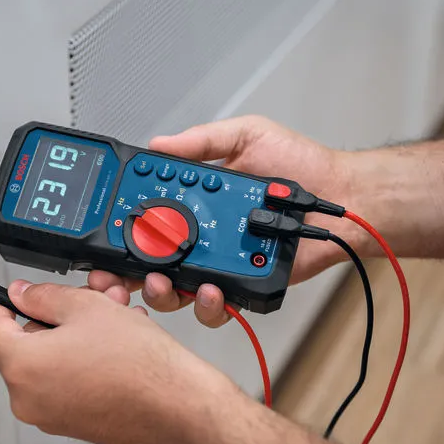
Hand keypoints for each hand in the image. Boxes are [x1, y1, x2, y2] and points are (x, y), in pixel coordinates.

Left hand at [0, 280, 231, 443]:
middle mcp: (29, 400)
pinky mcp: (75, 425)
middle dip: (58, 318)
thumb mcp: (87, 307)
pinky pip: (68, 385)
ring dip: (77, 338)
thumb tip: (23, 294)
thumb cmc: (139, 364)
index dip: (6, 302)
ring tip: (114, 323)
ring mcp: (51, 417)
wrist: (177, 406)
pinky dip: (85, 363)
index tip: (19, 294)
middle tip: (88, 302)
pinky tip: (117, 349)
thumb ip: (44, 297)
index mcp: (22, 367)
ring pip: (52, 363)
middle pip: (27, 345)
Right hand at [89, 115, 363, 326]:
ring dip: (158, 290)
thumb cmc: (299, 165)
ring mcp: (216, 263)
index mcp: (192, 201)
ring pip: (171, 289)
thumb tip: (160, 143)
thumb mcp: (247, 136)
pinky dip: (207, 304)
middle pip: (146, 260)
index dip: (120, 226)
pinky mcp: (240, 287)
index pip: (144, 214)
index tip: (104, 233)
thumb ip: (203, 141)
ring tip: (163, 281)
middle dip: (122, 272)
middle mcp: (198, 235)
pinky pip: (212, 306)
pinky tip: (211, 290)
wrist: (340, 199)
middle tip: (112, 276)